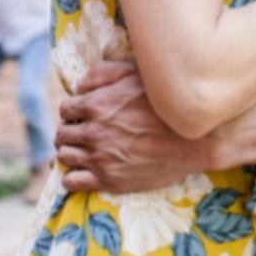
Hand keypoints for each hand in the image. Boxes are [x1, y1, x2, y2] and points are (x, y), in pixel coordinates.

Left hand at [55, 60, 209, 193]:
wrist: (192, 140)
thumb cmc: (166, 104)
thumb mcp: (137, 73)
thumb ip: (104, 73)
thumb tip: (80, 85)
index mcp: (96, 105)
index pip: (66, 109)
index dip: (74, 110)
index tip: (84, 114)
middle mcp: (92, 132)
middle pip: (62, 134)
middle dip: (70, 131)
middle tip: (84, 132)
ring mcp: (99, 158)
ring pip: (64, 157)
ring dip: (69, 152)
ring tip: (83, 150)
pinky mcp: (108, 180)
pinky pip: (71, 182)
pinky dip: (71, 176)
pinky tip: (83, 170)